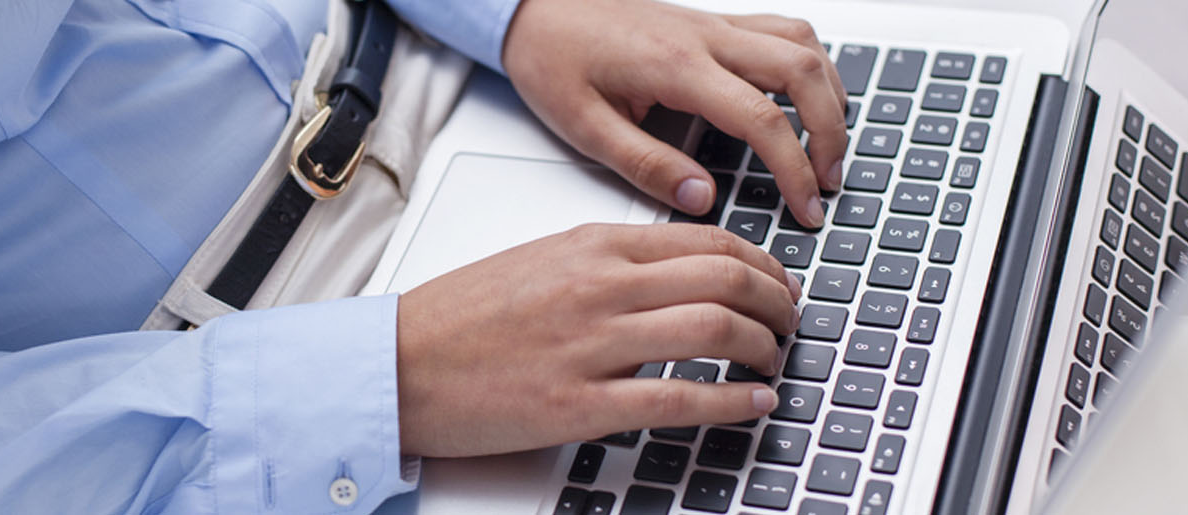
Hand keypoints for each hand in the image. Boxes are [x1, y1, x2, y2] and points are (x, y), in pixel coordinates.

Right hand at [396, 223, 800, 456]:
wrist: (398, 363)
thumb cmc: (459, 317)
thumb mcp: (540, 261)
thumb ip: (607, 262)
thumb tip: (674, 275)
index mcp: (591, 244)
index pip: (707, 237)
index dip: (761, 263)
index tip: (776, 282)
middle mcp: (600, 285)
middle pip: (726, 278)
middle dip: (777, 302)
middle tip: (789, 322)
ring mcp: (593, 344)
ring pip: (716, 330)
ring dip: (763, 348)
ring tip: (773, 362)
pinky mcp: (581, 404)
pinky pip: (680, 399)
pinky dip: (732, 402)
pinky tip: (752, 404)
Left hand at [502, 0, 847, 227]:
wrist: (535, 8)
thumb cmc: (552, 59)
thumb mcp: (583, 127)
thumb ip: (646, 164)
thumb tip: (702, 198)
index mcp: (674, 66)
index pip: (761, 118)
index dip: (795, 169)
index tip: (806, 208)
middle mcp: (704, 36)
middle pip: (803, 71)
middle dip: (831, 132)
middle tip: (829, 183)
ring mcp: (713, 23)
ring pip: (802, 44)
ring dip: (829, 94)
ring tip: (829, 147)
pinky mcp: (712, 20)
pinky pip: (782, 31)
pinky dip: (809, 64)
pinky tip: (806, 99)